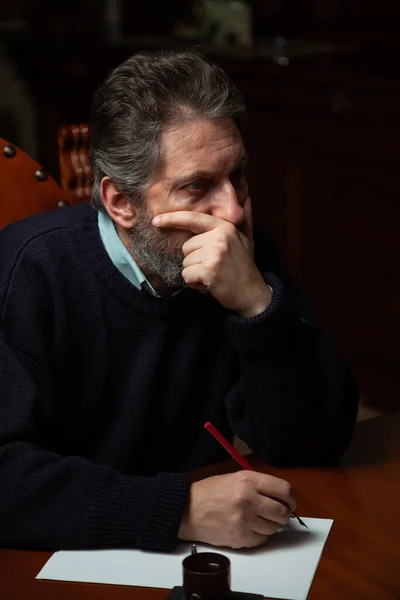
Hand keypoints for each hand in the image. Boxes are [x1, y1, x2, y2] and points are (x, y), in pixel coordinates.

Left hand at [152, 197, 271, 316]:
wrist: (252, 293)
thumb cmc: (245, 266)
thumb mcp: (247, 239)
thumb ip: (244, 218)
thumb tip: (247, 196)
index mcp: (224, 227)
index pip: (192, 218)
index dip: (172, 219)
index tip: (156, 220)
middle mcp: (219, 237)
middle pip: (186, 246)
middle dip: (195, 260)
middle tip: (214, 266)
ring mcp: (214, 253)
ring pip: (185, 262)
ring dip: (195, 272)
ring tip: (213, 274)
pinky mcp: (209, 270)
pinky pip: (186, 275)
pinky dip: (194, 283)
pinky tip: (210, 283)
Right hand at [178, 470, 296, 548]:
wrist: (187, 510)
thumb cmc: (211, 492)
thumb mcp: (235, 478)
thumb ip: (259, 485)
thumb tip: (282, 497)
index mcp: (248, 480)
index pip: (284, 489)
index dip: (291, 498)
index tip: (290, 501)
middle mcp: (248, 499)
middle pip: (282, 512)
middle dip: (283, 513)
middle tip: (276, 513)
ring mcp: (245, 521)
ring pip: (274, 528)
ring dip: (270, 525)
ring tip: (258, 519)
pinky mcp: (240, 538)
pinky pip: (262, 539)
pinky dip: (259, 535)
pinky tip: (248, 527)